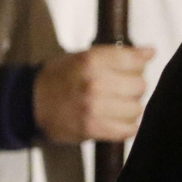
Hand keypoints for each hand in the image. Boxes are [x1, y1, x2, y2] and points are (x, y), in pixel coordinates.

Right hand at [34, 45, 153, 144]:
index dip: (140, 64)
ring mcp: (94, 108)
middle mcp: (94, 83)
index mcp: (92, 61)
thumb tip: (150, 52)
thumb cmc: (59, 77)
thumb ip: (118, 55)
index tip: (137, 66)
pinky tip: (117, 120)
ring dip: (131, 107)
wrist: (31, 102)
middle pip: (139, 85)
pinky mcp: (92, 129)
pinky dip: (126, 126)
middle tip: (123, 88)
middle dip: (135, 86)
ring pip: (136, 109)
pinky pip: (127, 129)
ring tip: (117, 105)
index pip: (135, 61)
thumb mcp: (84, 56)